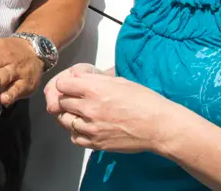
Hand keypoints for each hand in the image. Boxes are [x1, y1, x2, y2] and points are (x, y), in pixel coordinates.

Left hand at [48, 69, 179, 154]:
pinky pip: (74, 138)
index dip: (66, 84)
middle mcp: (89, 108)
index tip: (71, 85)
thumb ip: (95, 79)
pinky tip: (85, 127)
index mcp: (95, 89)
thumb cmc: (144, 101)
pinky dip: (76, 132)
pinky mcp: (96, 143)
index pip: (62, 84)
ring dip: (69, 115)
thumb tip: (78, 77)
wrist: (159, 126)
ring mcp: (91, 128)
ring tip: (79, 113)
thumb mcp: (119, 81)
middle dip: (66, 98)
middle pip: (61, 102)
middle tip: (76, 99)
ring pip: (64, 120)